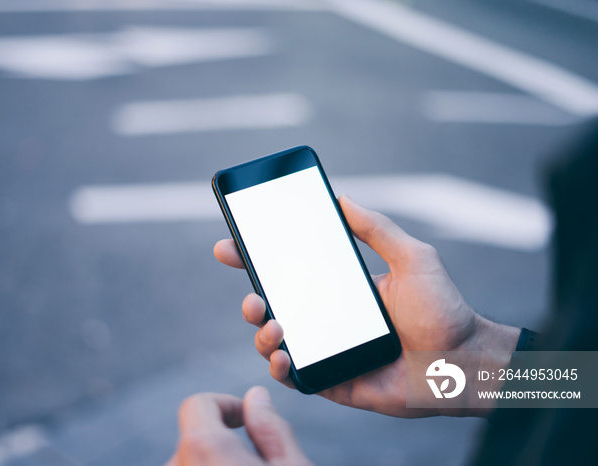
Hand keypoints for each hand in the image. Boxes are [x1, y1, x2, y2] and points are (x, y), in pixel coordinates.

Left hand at [166, 386, 311, 465]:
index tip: (248, 420)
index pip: (197, 405)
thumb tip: (256, 396)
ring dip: (214, 463)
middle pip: (193, 437)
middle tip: (257, 458)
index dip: (225, 405)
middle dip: (222, 439)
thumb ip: (272, 428)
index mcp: (205, 449)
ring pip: (190, 463)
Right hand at [214, 196, 519, 416]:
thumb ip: (377, 228)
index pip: (289, 272)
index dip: (255, 260)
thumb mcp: (412, 257)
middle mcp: (328, 319)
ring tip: (271, 323)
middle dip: (250, 299)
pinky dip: (280, 368)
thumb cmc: (445, 311)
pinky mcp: (333, 381)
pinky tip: (283, 356)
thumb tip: (341, 197)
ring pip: (275, 343)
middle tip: (252, 294)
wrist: (465, 364)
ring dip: (261, 333)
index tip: (229, 246)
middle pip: (273, 308)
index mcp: (340, 290)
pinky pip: (295, 377)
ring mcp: (328, 351)